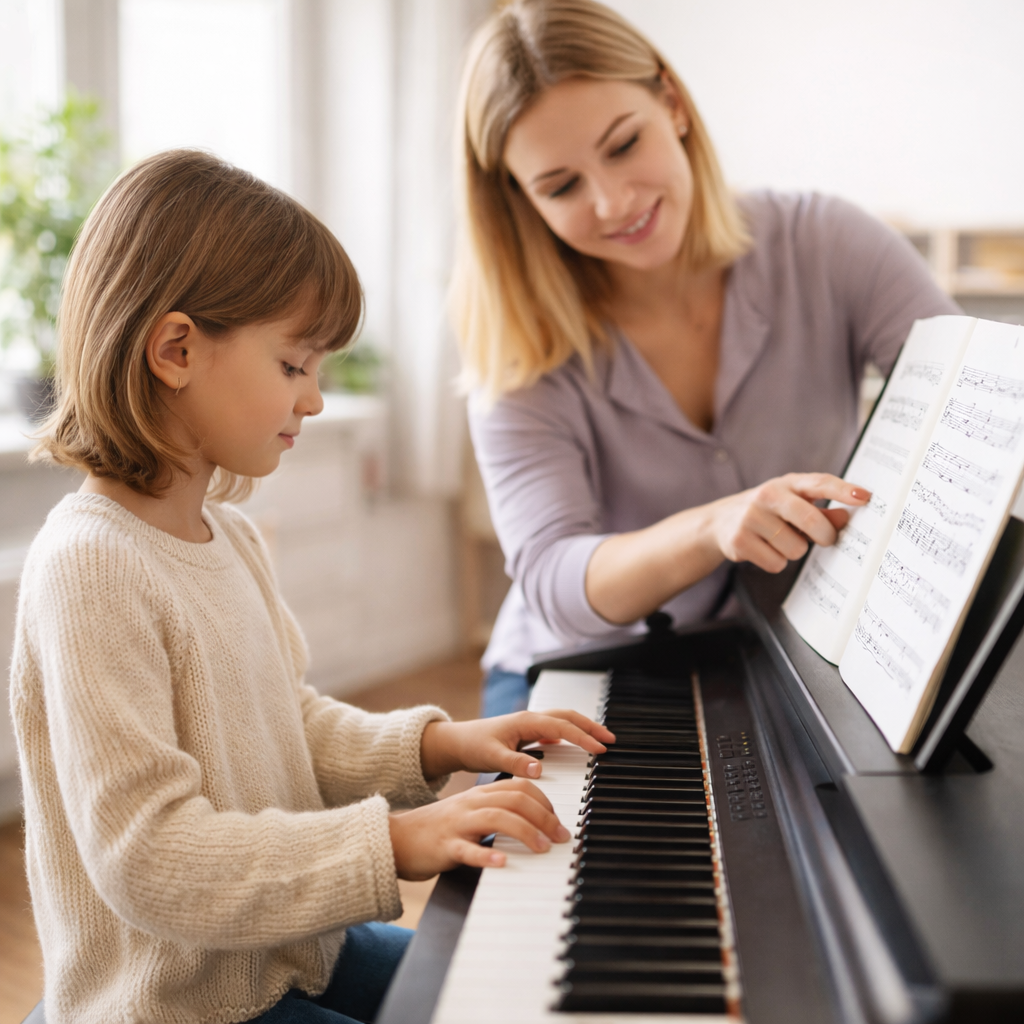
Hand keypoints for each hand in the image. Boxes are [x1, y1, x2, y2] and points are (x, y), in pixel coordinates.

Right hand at [389, 778, 571, 878]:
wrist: (396, 839)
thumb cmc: (440, 830)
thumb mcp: (471, 814)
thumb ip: (498, 813)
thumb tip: (535, 823)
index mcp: (480, 794)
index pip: (520, 787)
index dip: (545, 801)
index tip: (559, 821)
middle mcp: (472, 804)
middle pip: (515, 799)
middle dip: (544, 817)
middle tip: (561, 837)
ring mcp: (458, 824)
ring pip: (496, 818)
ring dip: (525, 832)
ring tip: (542, 848)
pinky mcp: (445, 847)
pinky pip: (467, 850)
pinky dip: (486, 856)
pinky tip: (502, 864)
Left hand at [420, 712, 614, 780]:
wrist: (458, 742)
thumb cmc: (473, 746)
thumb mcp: (492, 757)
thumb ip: (515, 763)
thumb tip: (539, 770)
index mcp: (526, 721)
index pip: (562, 726)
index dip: (582, 737)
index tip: (600, 748)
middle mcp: (531, 719)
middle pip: (568, 717)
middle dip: (591, 726)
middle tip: (611, 739)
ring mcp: (531, 725)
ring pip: (564, 721)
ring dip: (583, 728)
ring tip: (601, 740)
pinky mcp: (529, 733)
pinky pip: (556, 729)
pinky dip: (571, 734)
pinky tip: (576, 744)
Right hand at [710, 472, 869, 572]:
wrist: (718, 522)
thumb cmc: (767, 512)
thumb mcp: (793, 504)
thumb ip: (822, 511)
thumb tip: (846, 518)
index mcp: (786, 484)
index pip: (819, 483)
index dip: (843, 490)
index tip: (865, 497)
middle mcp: (767, 495)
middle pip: (810, 520)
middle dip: (824, 536)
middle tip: (825, 540)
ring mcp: (751, 518)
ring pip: (795, 548)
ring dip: (793, 551)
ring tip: (779, 541)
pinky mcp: (739, 540)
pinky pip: (776, 563)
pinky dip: (775, 562)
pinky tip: (764, 550)